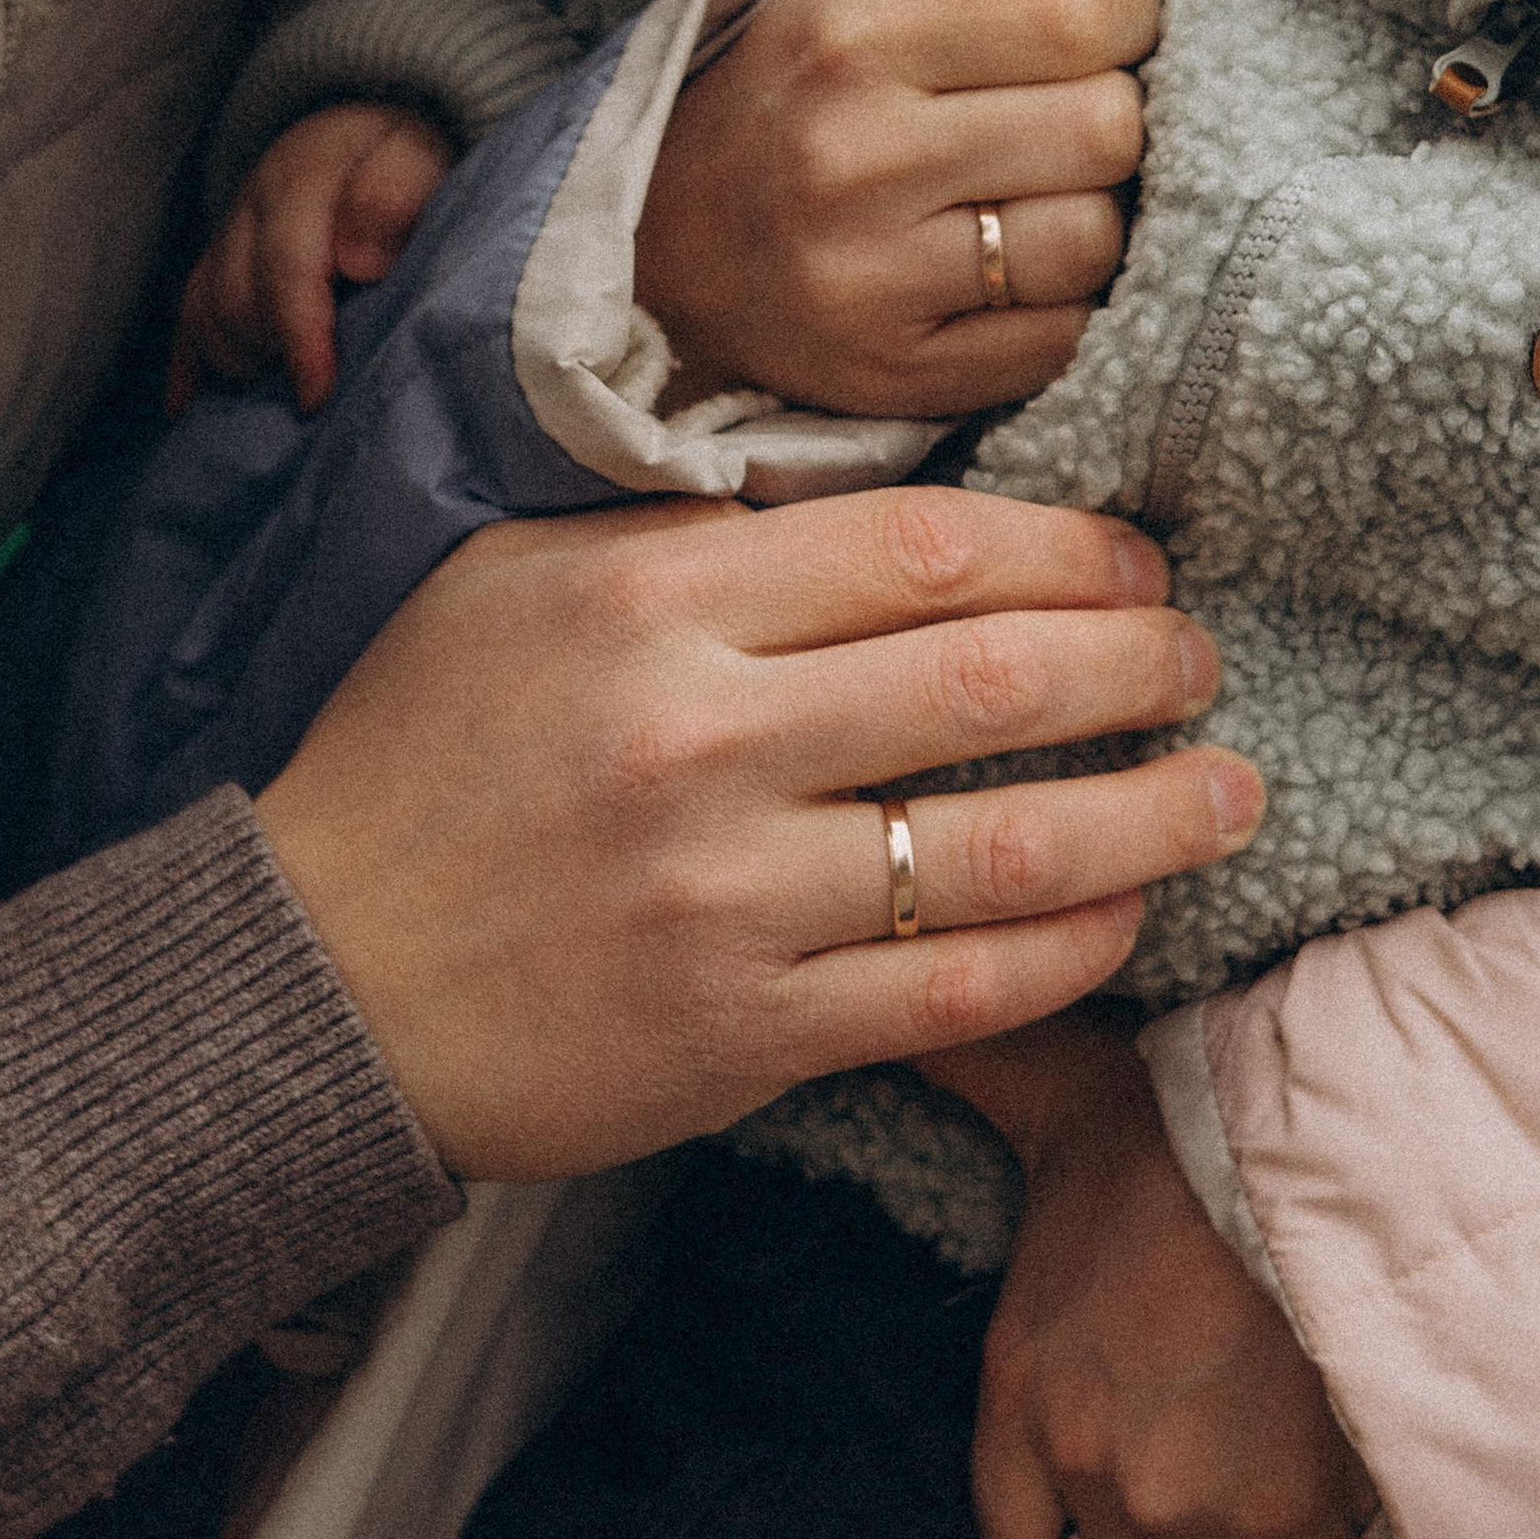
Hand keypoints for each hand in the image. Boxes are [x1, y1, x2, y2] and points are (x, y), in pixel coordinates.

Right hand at [172, 101, 455, 414]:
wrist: (374, 122)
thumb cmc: (409, 155)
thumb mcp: (420, 159)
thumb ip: (395, 198)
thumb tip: (359, 260)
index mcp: (304, 174)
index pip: (286, 265)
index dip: (300, 337)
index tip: (316, 394)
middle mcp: (254, 200)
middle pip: (234, 297)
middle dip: (269, 350)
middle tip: (317, 387)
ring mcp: (229, 227)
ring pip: (203, 309)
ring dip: (237, 356)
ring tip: (280, 383)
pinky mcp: (219, 251)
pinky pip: (187, 310)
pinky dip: (188, 361)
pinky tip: (187, 405)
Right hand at [255, 484, 1263, 1182]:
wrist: (307, 979)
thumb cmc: (420, 753)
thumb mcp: (525, 579)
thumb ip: (693, 533)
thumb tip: (880, 505)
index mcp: (656, 601)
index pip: (927, 550)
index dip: (1069, 549)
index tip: (1138, 557)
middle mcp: (703, 738)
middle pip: (993, 682)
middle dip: (1140, 665)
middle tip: (1204, 657)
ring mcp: (727, 896)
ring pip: (1002, 846)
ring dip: (1150, 815)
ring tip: (1232, 788)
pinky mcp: (742, 1033)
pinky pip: (953, 989)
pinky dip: (1068, 949)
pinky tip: (1128, 914)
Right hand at [637, 0, 1169, 416]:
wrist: (662, 248)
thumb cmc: (808, 91)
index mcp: (854, 33)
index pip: (1078, 6)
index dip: (1126, 11)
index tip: (1096, 25)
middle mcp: (854, 156)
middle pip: (1106, 127)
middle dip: (1116, 115)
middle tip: (1064, 116)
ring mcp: (871, 281)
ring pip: (1095, 240)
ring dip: (1096, 214)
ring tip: (1036, 194)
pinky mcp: (899, 380)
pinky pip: (1064, 341)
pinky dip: (1064, 305)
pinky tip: (1012, 272)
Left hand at [933, 1015, 1372, 1538]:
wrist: (1302, 1144)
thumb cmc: (1178, 1118)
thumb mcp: (1051, 1087)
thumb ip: (975, 1071)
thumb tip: (913, 1033)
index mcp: (1020, 1387)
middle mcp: (1090, 1464)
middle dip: (1162, 1532)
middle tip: (1210, 1474)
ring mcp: (1186, 1501)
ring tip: (1269, 1487)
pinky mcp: (1285, 1518)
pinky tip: (1323, 1528)